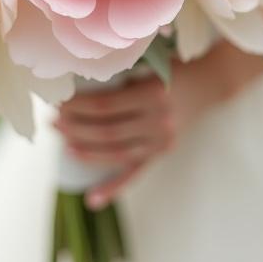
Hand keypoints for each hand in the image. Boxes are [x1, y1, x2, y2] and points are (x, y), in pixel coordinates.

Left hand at [53, 47, 234, 209]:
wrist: (208, 82)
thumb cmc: (172, 66)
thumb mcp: (149, 62)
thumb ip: (119, 72)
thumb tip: (74, 79)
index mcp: (152, 94)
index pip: (104, 106)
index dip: (77, 107)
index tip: (59, 103)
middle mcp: (158, 121)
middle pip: (106, 131)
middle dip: (75, 129)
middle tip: (54, 122)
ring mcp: (161, 141)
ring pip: (115, 153)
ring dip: (85, 151)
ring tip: (62, 143)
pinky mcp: (162, 153)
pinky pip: (135, 174)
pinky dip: (113, 188)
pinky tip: (92, 199)